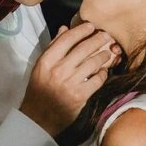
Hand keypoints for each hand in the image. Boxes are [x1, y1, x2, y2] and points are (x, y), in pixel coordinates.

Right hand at [19, 22, 120, 136]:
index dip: (81, 30)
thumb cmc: (39, 91)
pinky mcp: (81, 95)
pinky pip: (97, 79)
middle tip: (106, 36)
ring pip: (93, 62)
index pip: (67, 39)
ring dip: (103, 56)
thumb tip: (64, 29)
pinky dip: (103, 74)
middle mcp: (58, 70)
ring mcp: (70, 83)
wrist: (39, 118)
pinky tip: (103, 72)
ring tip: (107, 53)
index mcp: (47, 61)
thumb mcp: (41, 67)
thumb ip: (53, 47)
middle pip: (83, 48)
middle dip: (98, 39)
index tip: (90, 26)